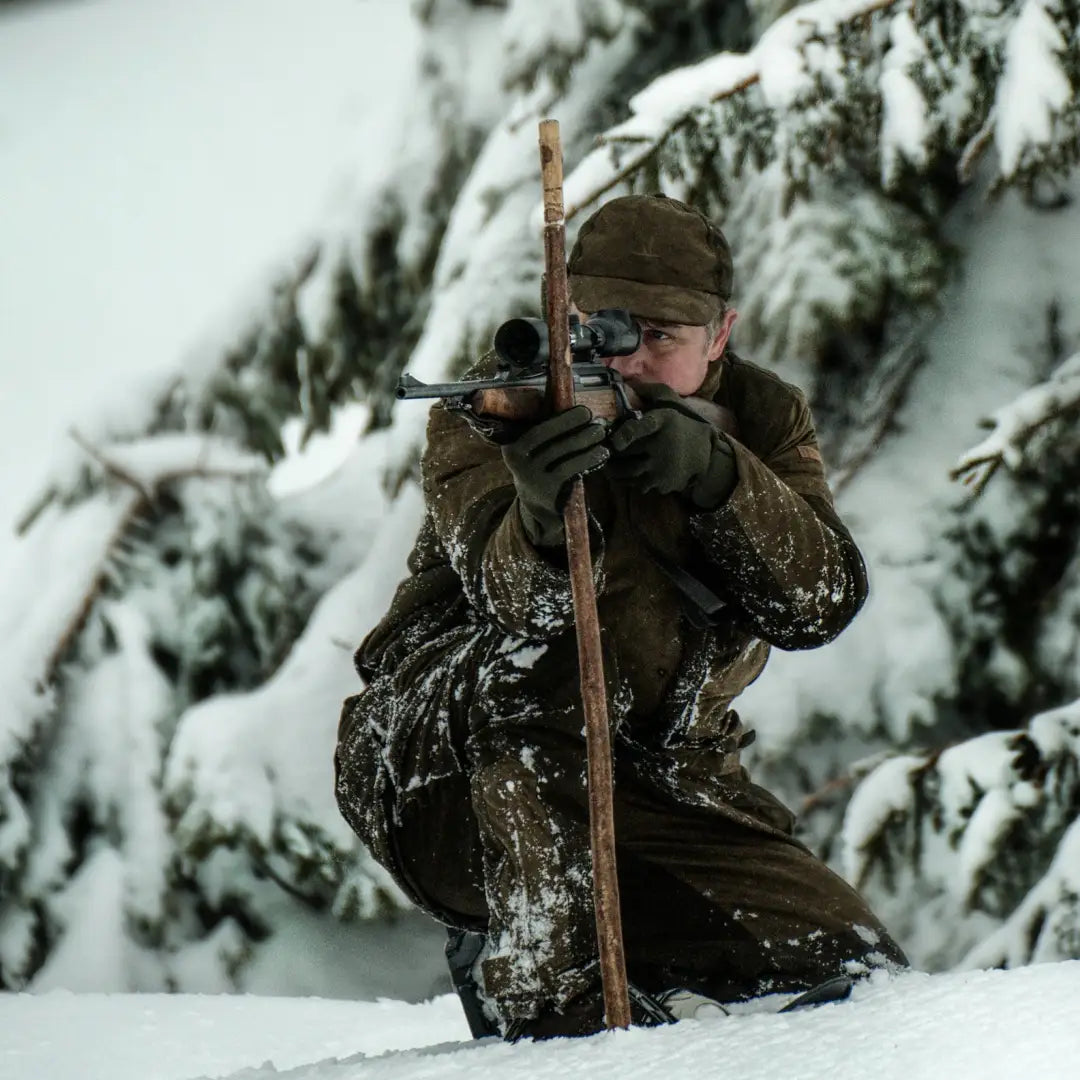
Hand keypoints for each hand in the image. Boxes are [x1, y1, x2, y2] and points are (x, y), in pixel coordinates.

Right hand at [502, 405, 609, 546]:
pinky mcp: (546, 489)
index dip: (560, 417)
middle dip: (570, 423)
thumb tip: (571, 403)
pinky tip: (601, 453)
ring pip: (560, 451)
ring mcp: (530, 476)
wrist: (536, 503)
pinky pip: (570, 469)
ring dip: (583, 439)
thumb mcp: (534, 449)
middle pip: (544, 435)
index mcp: (511, 444)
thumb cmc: (541, 466)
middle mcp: (516, 460)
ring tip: (600, 432)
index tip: (582, 409)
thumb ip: (546, 429)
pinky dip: (587, 458)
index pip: (535, 425)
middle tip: (592, 417)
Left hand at [607, 383, 735, 507]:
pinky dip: (628, 480)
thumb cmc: (683, 421)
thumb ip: (649, 390)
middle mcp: (661, 447)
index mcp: (662, 422)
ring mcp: (662, 469)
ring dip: (614, 469)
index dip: (622, 436)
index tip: (614, 441)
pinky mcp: (662, 485)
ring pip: (627, 472)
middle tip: (602, 450)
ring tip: (608, 464)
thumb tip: (626, 385)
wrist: (706, 451)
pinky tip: (625, 473)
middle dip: (610, 452)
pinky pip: (637, 485)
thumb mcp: (671, 400)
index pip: (637, 430)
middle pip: (625, 454)